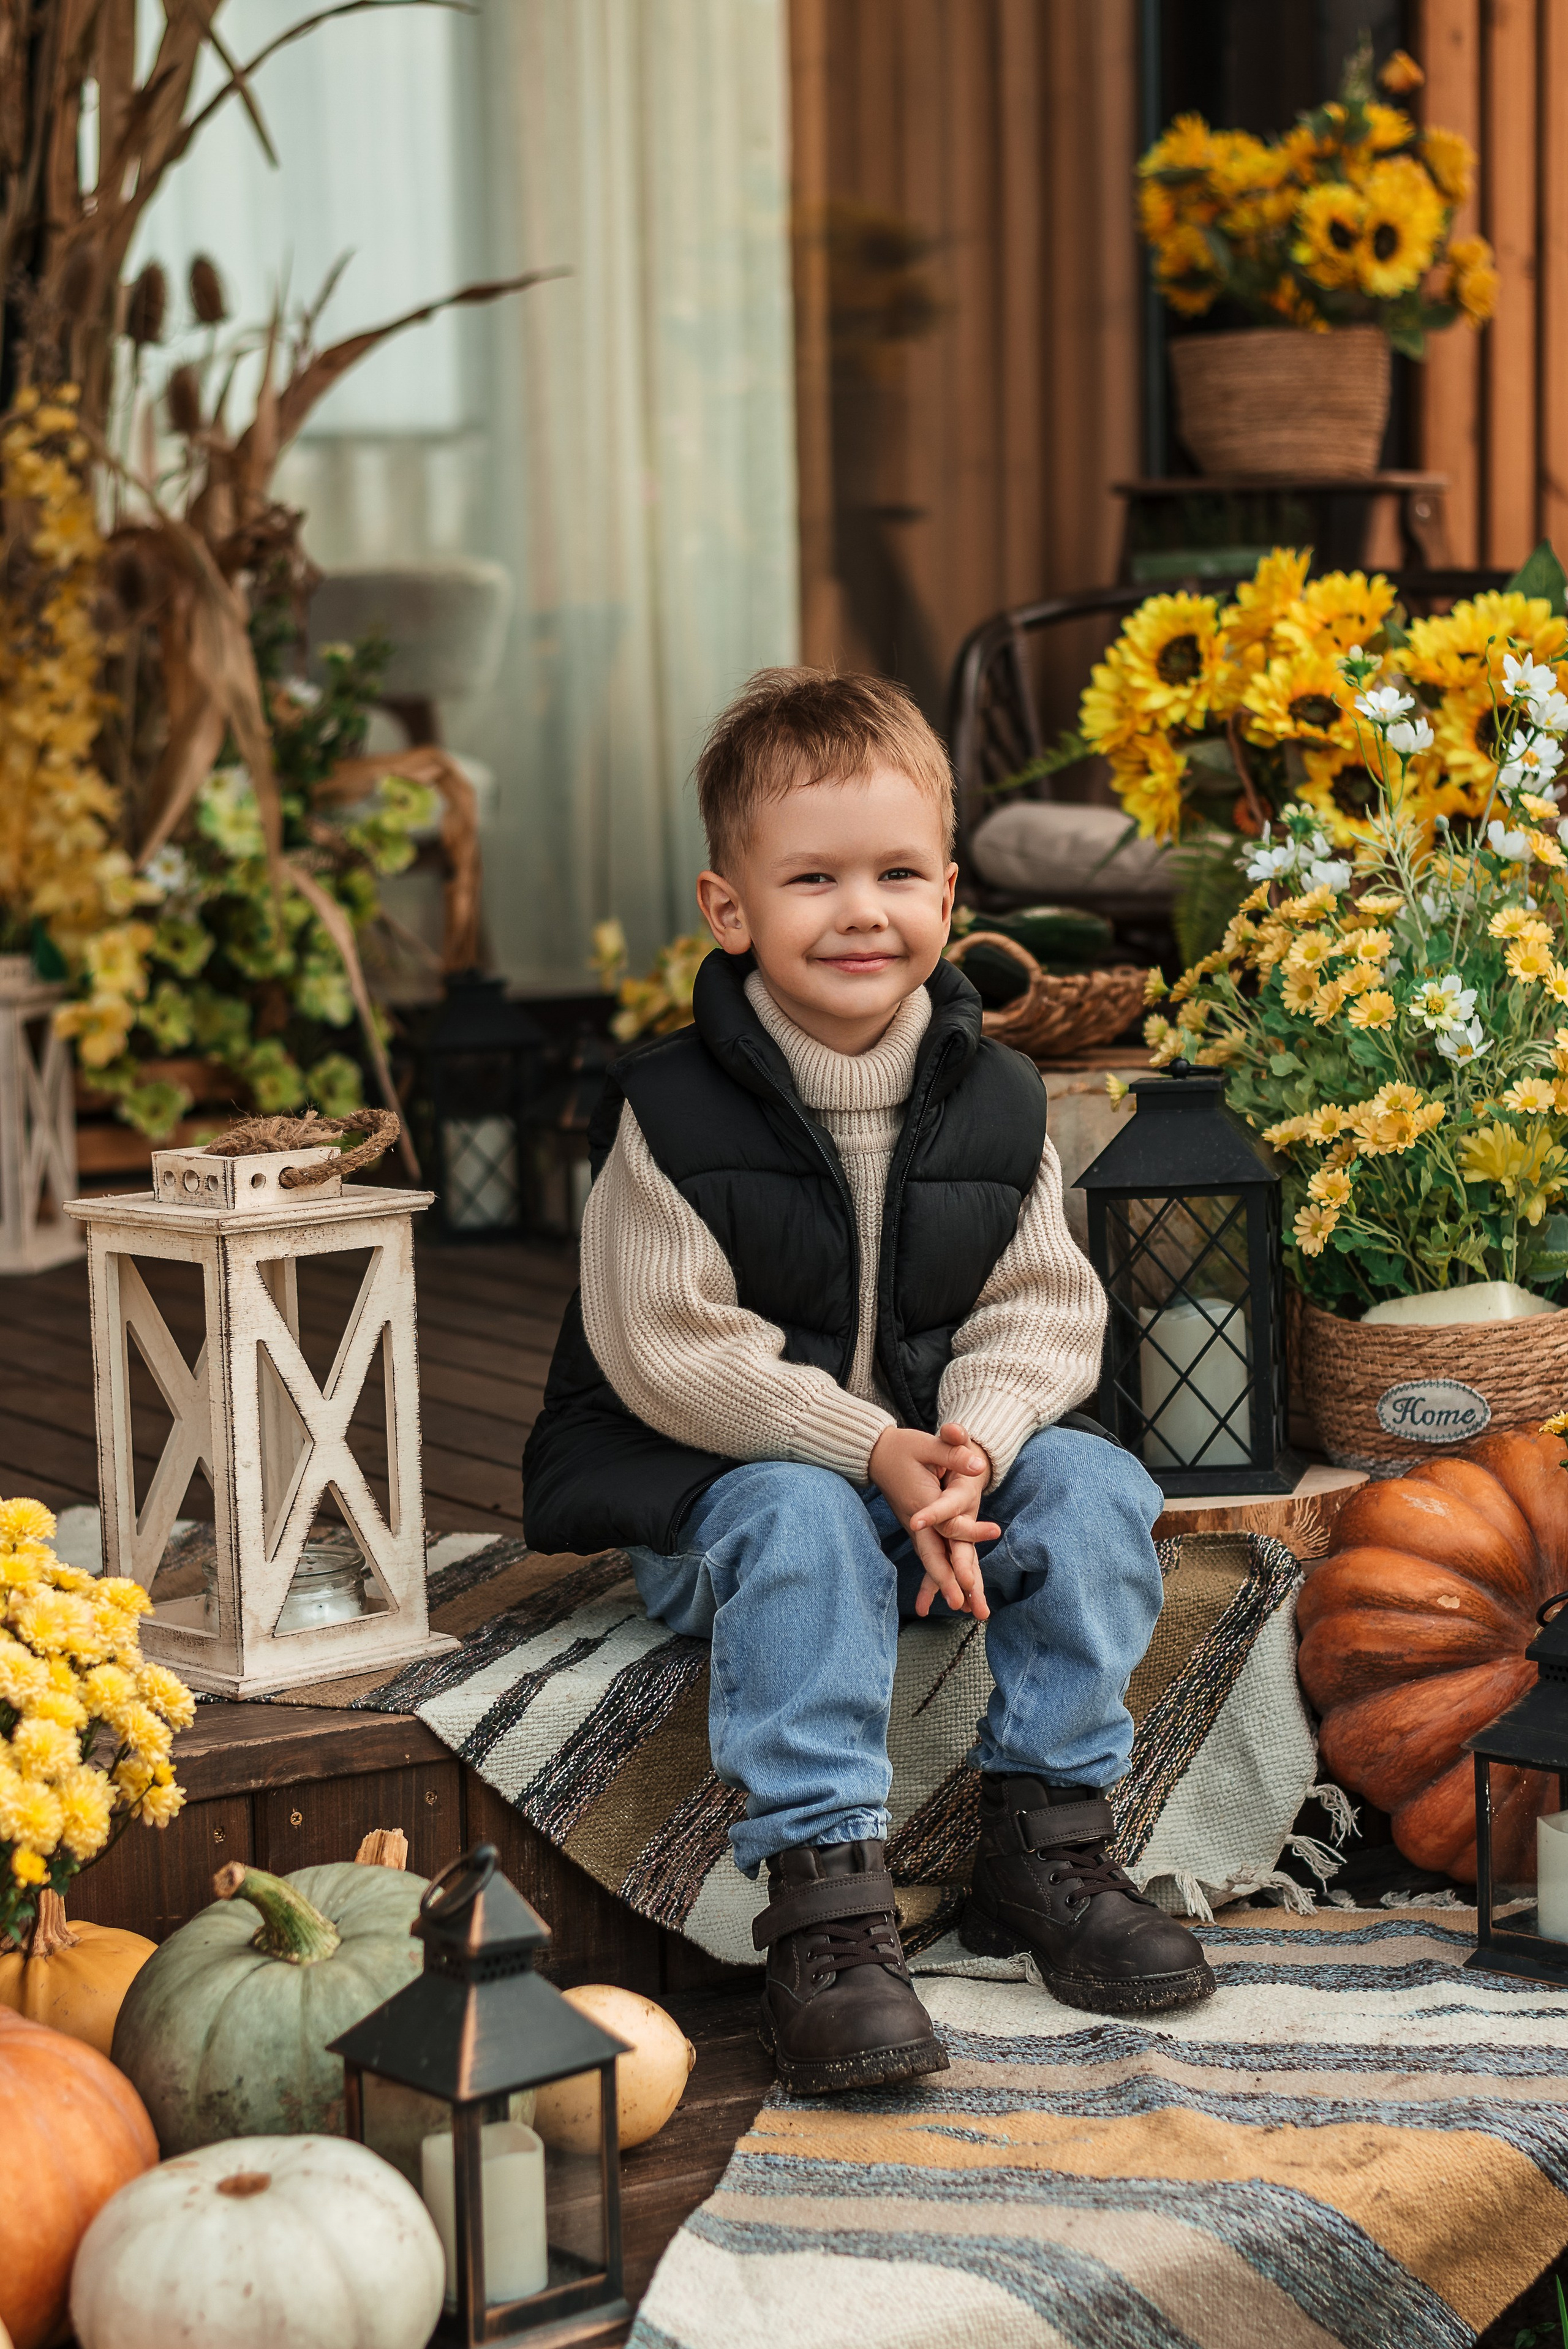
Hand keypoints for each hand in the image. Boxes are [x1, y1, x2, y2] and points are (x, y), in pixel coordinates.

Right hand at [869, 1423, 995, 1620]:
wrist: (875, 1453)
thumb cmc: (903, 1448)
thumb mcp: (928, 1445)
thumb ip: (953, 1454)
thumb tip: (979, 1464)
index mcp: (922, 1501)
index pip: (948, 1522)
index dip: (970, 1531)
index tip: (993, 1535)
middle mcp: (916, 1520)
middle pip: (932, 1554)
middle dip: (946, 1580)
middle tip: (961, 1604)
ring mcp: (914, 1527)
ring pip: (930, 1560)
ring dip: (942, 1584)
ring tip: (961, 1607)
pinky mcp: (916, 1529)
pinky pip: (928, 1555)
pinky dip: (936, 1575)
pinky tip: (942, 1594)